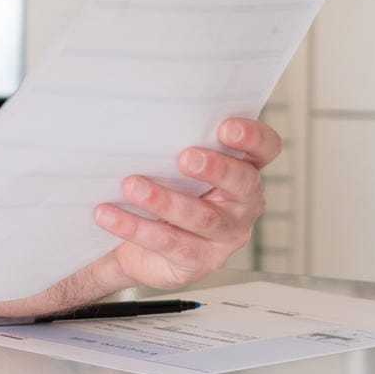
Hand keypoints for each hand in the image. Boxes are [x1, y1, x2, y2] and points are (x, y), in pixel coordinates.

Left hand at [89, 116, 278, 290]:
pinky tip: (109, 214)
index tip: (225, 127)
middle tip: (185, 157)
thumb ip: (173, 141)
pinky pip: (168, 242)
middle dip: (215, 168)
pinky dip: (135, 226)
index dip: (253, 137)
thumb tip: (142, 112)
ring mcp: (224, 236)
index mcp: (243, 169)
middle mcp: (242, 203)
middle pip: (242, 183)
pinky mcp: (198, 261)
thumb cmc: (163, 189)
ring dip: (164, 200)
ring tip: (132, 186)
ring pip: (202, 217)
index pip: (265, 149)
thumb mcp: (172, 164)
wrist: (136, 244)